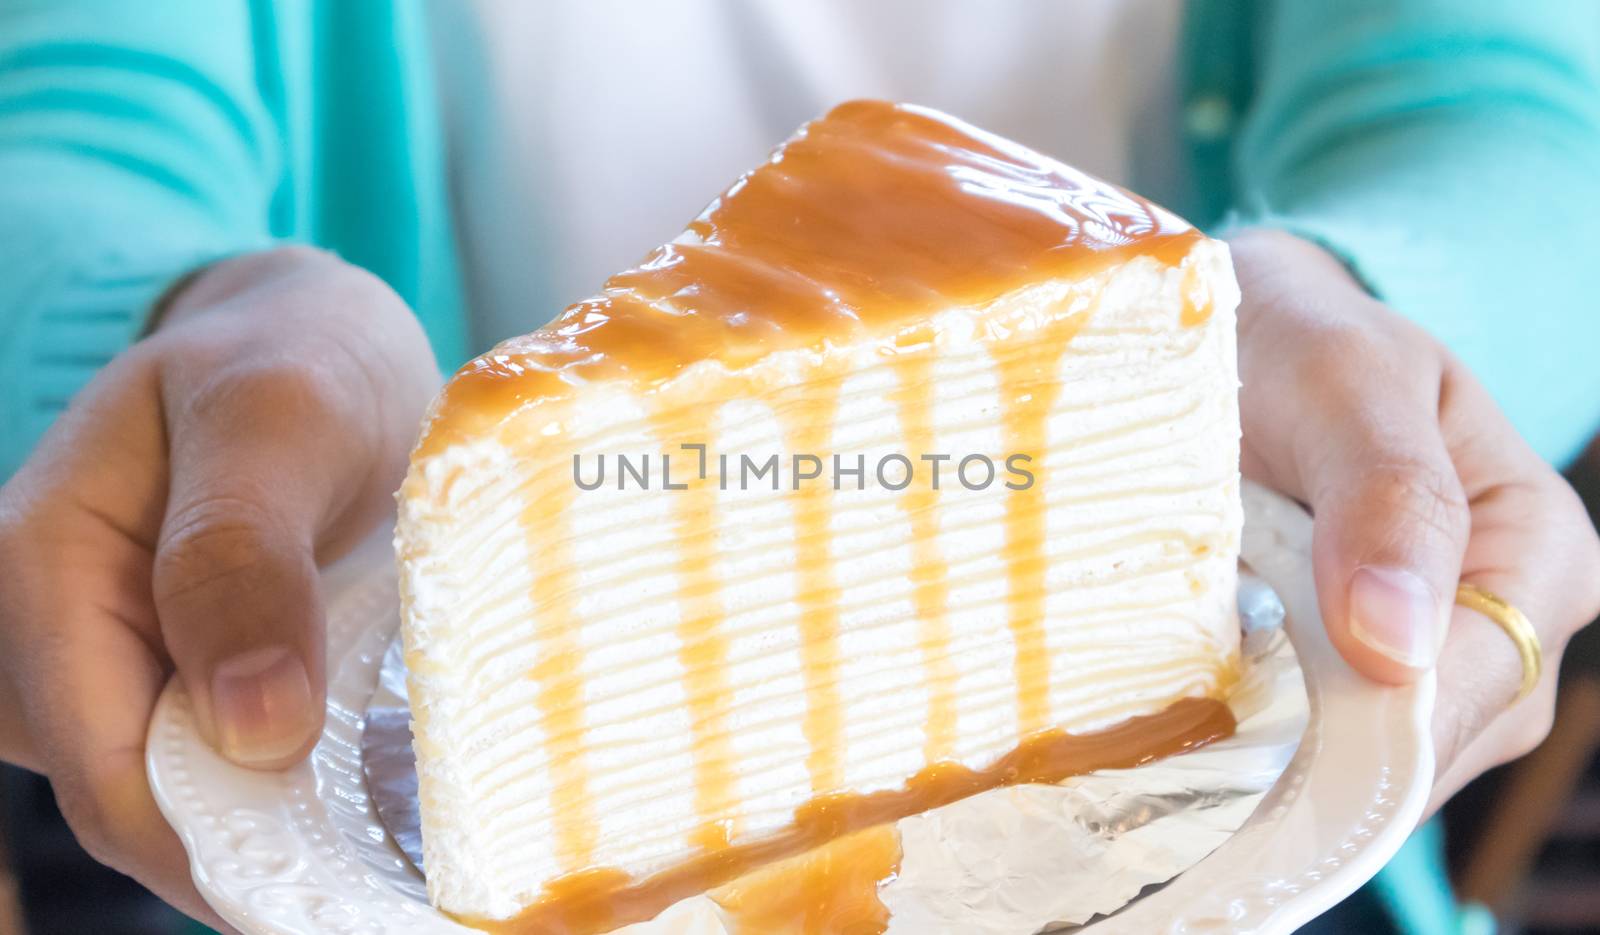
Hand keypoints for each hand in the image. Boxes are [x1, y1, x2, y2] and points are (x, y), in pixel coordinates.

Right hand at [0, 247, 438, 924]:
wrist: (315, 340)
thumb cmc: (297, 357)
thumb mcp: (278, 419)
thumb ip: (242, 554)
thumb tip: (251, 730)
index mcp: (37, 564)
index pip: (103, 761)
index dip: (211, 839)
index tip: (329, 883)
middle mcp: (44, 629)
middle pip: (129, 794)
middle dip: (247, 841)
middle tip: (383, 872)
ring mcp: (96, 658)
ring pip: (165, 791)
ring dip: (267, 821)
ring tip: (382, 834)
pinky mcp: (158, 671)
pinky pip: (200, 760)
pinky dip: (275, 787)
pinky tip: (353, 791)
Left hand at [1230, 229, 1599, 811]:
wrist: (1244, 331)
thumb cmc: (1302, 340)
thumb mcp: (1346, 382)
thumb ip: (1387, 494)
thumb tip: (1395, 646)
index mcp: (1541, 552)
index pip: (1479, 686)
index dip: (1381, 723)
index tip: (1268, 726)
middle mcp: (1503, 626)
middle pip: (1426, 744)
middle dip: (1321, 748)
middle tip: (1202, 724)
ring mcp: (1427, 662)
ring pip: (1366, 757)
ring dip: (1279, 745)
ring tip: (1192, 710)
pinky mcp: (1353, 676)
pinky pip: (1318, 739)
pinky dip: (1257, 732)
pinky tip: (1197, 711)